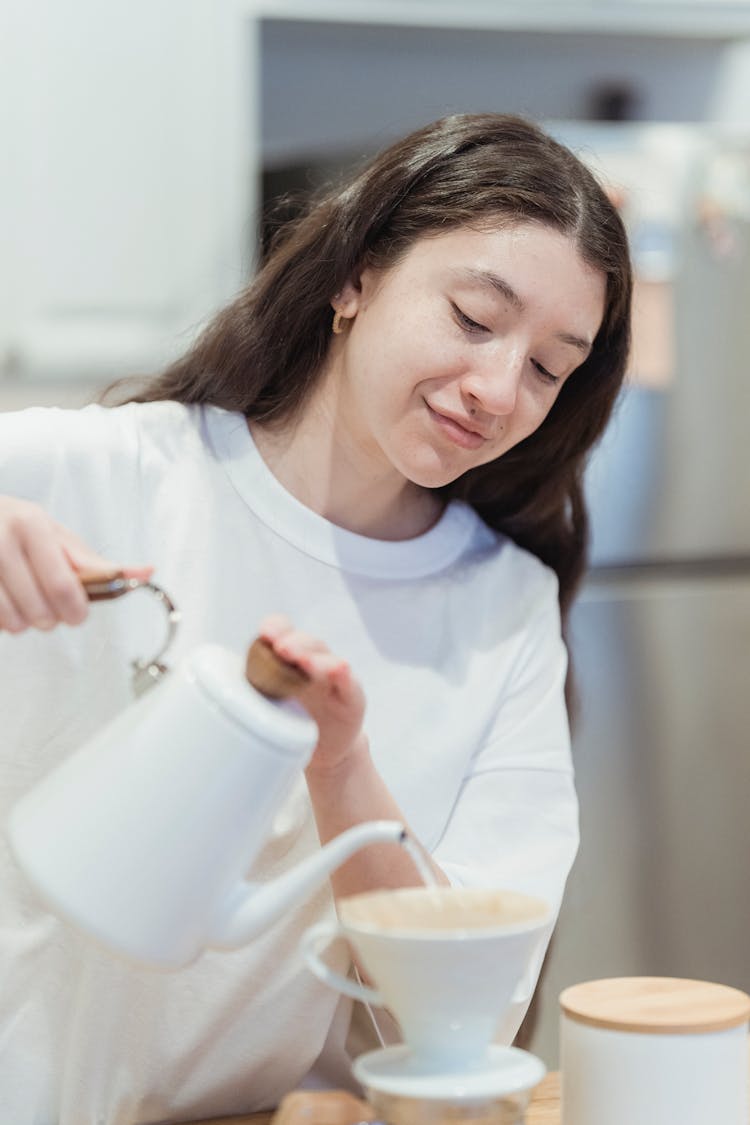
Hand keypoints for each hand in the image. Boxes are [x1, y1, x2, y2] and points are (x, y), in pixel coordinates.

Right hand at [0, 496, 151, 632]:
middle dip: (52, 618)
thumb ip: (96, 562)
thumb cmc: (20, 529)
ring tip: (24, 601)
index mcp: (32, 526)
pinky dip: (5, 621)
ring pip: (14, 622)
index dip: (76, 610)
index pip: (63, 586)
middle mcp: (2, 541)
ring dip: (25, 622)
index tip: (77, 614)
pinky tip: (6, 602)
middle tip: (49, 606)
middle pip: (40, 611)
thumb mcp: (57, 537)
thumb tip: (146, 573)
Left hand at [259, 614, 366, 773]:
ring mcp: (332, 679)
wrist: (322, 751)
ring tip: (304, 661)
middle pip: (306, 642)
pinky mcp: (351, 698)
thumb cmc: (289, 721)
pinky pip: (349, 683)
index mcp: (288, 659)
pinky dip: (343, 674)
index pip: (284, 631)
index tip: (265, 633)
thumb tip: (195, 693)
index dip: (276, 628)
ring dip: (315, 657)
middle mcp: (312, 662)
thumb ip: (244, 691)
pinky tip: (338, 669)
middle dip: (293, 642)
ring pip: (327, 659)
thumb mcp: (262, 705)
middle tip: (281, 648)